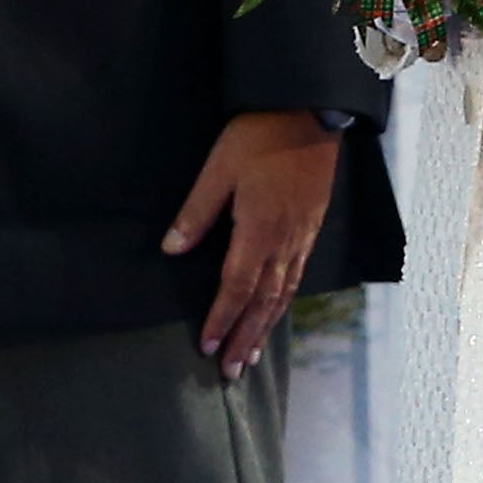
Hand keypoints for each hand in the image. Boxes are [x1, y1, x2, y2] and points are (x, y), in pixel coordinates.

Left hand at [165, 107, 342, 370]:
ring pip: (283, 294)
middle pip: (263, 302)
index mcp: (257, 230)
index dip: (221, 320)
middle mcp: (283, 241)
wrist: (309, 111)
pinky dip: (283, 303)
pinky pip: (297, 276)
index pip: (236, 287)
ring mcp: (301, 236)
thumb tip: (171, 248)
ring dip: (265, 328)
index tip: (206, 347)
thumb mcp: (218, 169)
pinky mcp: (311, 227)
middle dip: (244, 338)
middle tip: (230, 371)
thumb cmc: (258, 136)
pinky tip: (275, 312)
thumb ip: (196, 212)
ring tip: (250, 356)